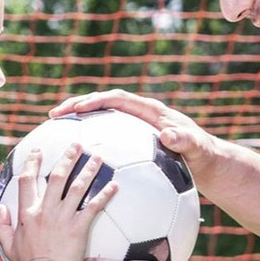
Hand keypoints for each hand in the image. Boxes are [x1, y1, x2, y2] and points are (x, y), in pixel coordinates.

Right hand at [0, 143, 117, 260]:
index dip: (32, 163)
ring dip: (88, 170)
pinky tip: (115, 185)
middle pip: (57, 177)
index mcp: (27, 212)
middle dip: (67, 157)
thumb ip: (1, 225)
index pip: (28, 180)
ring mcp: (62, 218)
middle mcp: (45, 210)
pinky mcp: (78, 229)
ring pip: (77, 187)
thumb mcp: (7, 244)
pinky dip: (104, 194)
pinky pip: (93, 207)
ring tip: (98, 158)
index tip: (38, 151)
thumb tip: (0, 208)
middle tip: (77, 145)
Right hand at [50, 89, 218, 182]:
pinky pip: (105, 136)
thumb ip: (185, 141)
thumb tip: (168, 135)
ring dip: (77, 121)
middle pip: (102, 103)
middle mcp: (139, 114)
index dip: (96, 101)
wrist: (206, 161)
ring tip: (53, 129)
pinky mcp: (131, 141)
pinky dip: (87, 139)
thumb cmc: (203, 155)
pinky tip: (73, 155)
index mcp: (150, 111)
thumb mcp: (197, 149)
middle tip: (54, 114)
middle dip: (77, 105)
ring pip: (100, 118)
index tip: (77, 109)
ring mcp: (133, 126)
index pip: (118, 99)